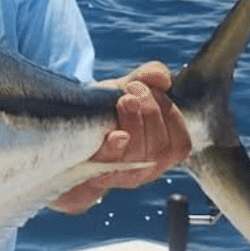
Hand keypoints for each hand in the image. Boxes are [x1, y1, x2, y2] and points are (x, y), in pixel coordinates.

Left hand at [50, 61, 190, 213]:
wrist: (69, 132)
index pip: (180, 141)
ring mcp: (124, 173)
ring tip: (124, 99)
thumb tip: (161, 77)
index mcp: (162, 150)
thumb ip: (149, 77)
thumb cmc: (107, 109)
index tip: (150, 88)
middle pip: (160, 147)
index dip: (169, 113)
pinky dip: (116, 147)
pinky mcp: (100, 174)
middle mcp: (148, 166)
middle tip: (133, 90)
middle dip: (150, 113)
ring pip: (140, 155)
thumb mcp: (128, 89)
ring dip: (134, 123)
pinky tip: (116, 134)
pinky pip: (111, 164)